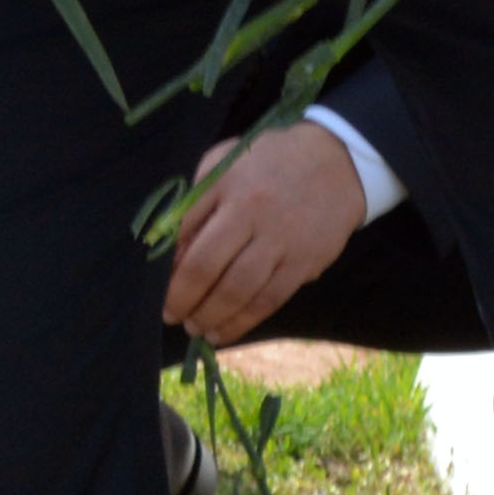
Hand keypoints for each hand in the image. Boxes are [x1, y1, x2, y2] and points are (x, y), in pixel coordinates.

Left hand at [161, 123, 368, 347]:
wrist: (338, 162)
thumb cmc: (268, 163)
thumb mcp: (226, 163)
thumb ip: (196, 201)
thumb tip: (170, 252)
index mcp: (226, 183)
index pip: (184, 231)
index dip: (166, 264)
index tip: (156, 285)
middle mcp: (253, 211)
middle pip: (207, 266)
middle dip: (182, 298)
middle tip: (170, 315)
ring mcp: (282, 239)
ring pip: (238, 290)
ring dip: (210, 316)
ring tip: (194, 328)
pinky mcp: (305, 262)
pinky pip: (268, 300)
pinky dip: (242, 322)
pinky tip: (223, 332)